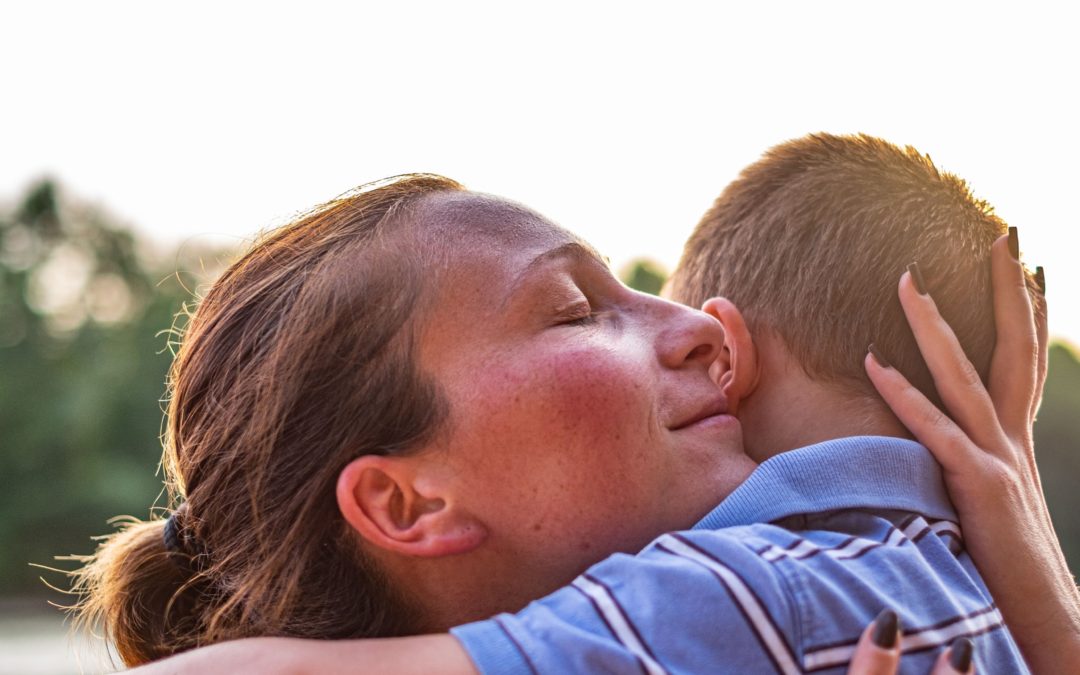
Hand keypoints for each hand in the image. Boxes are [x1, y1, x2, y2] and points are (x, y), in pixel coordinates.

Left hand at [865, 233, 1079, 671]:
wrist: (1046, 616)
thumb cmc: (1008, 564)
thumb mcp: (991, 502)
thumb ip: (969, 464)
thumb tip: (943, 443)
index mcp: (1015, 439)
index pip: (1022, 360)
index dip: (1026, 310)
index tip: (1024, 263)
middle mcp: (1011, 439)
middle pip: (1012, 349)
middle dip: (1005, 291)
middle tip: (1001, 234)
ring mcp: (997, 459)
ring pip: (965, 376)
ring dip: (935, 326)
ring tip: (909, 278)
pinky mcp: (976, 487)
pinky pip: (935, 431)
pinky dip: (905, 394)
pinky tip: (874, 360)